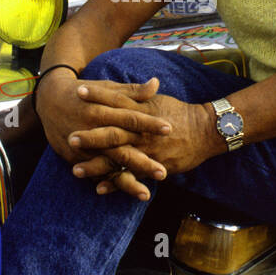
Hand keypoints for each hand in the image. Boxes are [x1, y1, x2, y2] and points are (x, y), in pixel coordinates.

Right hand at [35, 71, 172, 197]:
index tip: (169, 129)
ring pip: (108, 167)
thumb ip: (132, 91)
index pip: (130, 118)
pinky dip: (107, 185)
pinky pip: (93, 174)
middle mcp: (93, 130)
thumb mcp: (106, 88)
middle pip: (120, 148)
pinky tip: (121, 194)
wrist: (49, 100)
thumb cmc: (84, 93)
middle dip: (142, 162)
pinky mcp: (75, 158)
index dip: (149, 123)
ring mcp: (84, 147)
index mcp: (102, 110)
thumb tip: (156, 83)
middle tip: (163, 172)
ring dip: (126, 181)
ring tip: (145, 193)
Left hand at [69, 81, 222, 200]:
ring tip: (75, 170)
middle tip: (69, 137)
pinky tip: (98, 189)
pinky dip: (115, 184)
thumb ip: (139, 95)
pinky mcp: (153, 166)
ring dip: (96, 165)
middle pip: (113, 133)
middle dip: (91, 137)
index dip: (98, 96)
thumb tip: (121, 85)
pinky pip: (131, 176)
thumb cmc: (180, 114)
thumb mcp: (158, 101)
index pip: (116, 101)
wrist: (205, 132)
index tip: (78, 91)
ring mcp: (147, 150)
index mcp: (142, 112)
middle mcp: (141, 132)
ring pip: (118, 159)